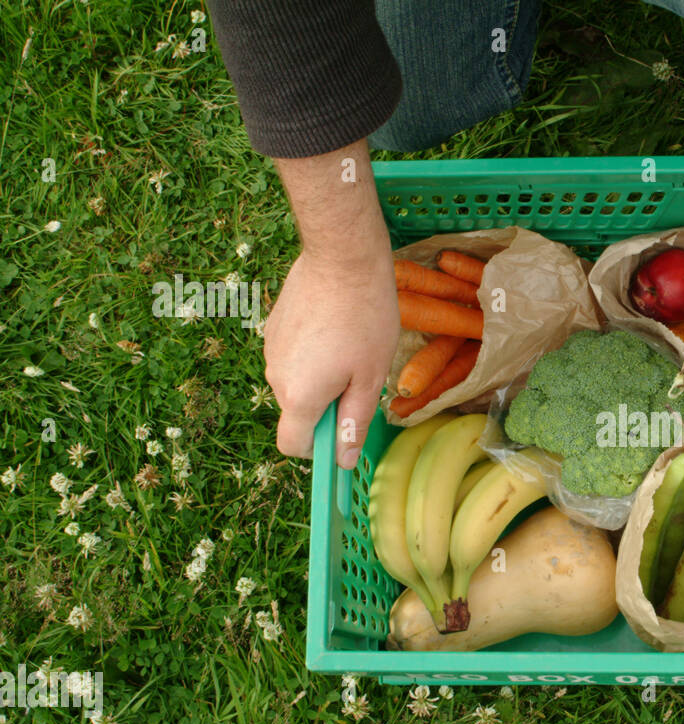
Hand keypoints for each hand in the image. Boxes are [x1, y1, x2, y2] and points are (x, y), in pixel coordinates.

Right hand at [263, 139, 395, 468]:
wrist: (342, 258)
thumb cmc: (366, 319)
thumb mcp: (370, 378)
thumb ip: (354, 423)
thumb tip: (345, 462)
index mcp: (299, 396)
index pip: (293, 446)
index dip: (319, 449)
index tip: (344, 432)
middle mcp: (275, 376)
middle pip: (298, 412)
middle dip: (327, 407)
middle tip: (361, 377)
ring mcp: (270, 349)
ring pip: (296, 383)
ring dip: (321, 378)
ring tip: (351, 347)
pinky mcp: (272, 327)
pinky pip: (293, 357)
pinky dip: (312, 355)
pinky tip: (336, 329)